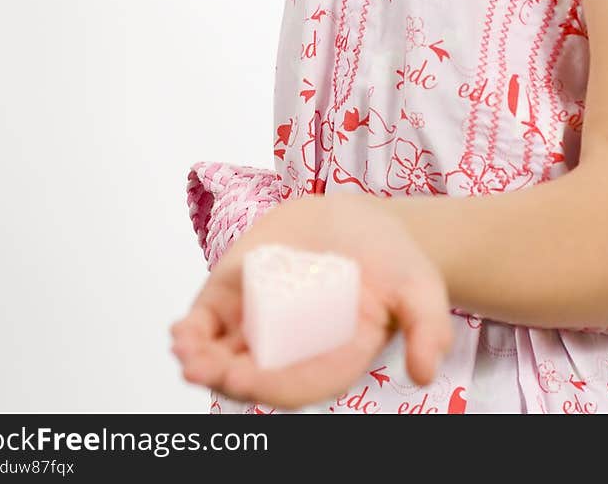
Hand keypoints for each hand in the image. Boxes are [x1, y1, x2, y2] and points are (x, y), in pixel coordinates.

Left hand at [170, 192, 453, 409]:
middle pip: (250, 374)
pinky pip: (211, 321)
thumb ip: (427, 328)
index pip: (295, 384)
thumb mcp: (421, 290)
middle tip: (200, 366)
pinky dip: (194, 331)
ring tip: (185, 349)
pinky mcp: (240, 295)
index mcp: (331, 360)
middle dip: (222, 375)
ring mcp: (261, 324)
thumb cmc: (396, 263)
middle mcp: (290, 350)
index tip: (243, 380)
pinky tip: (180, 333)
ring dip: (200, 358)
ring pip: (222, 353)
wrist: (365, 221)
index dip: (268, 386)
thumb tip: (424, 371)